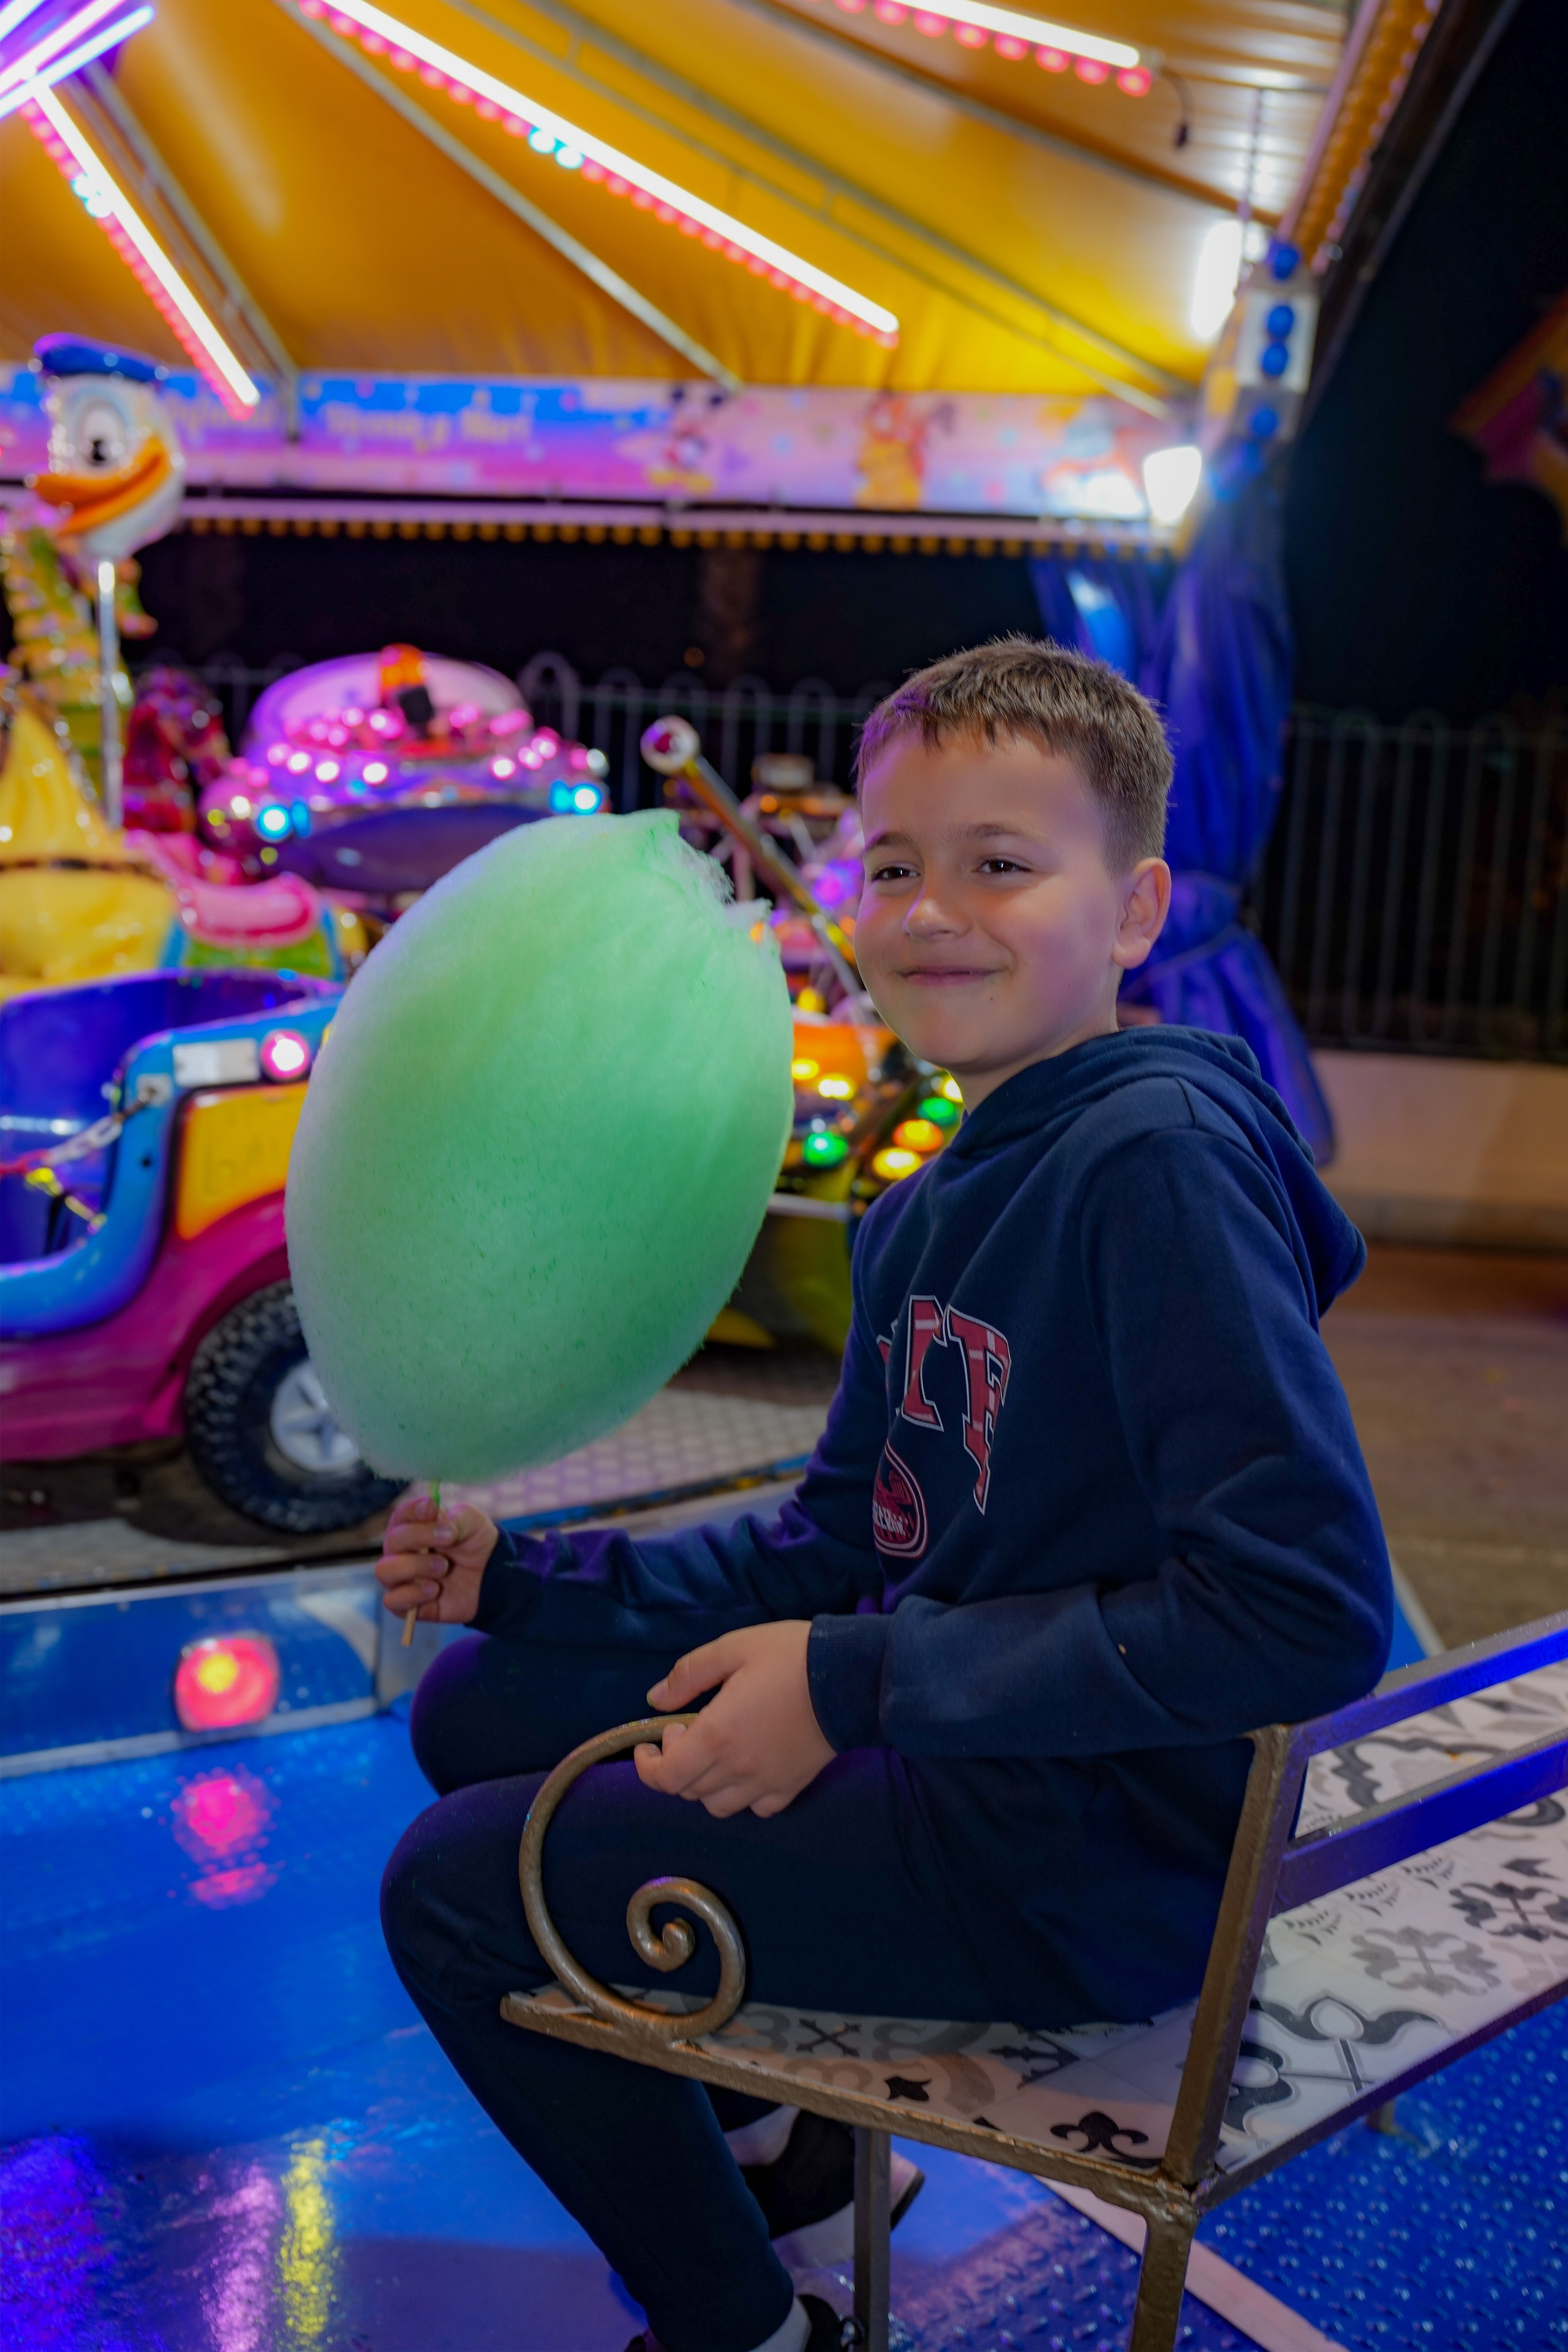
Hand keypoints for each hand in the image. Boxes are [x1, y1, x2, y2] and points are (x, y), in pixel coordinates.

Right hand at [375, 1490, 498, 1626]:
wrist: (490, 1578)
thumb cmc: (474, 1544)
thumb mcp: (473, 1523)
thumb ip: (456, 1518)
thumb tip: (437, 1518)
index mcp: (413, 1527)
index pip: (401, 1515)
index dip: (413, 1511)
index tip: (432, 1508)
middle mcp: (400, 1551)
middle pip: (392, 1541)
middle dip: (420, 1538)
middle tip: (449, 1540)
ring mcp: (401, 1578)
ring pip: (385, 1570)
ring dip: (414, 1567)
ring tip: (443, 1567)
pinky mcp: (406, 1603)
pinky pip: (392, 1601)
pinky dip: (413, 1595)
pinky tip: (434, 1590)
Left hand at [635, 1622, 834, 1818]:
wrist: (851, 1677)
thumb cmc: (789, 1656)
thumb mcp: (732, 1648)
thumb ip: (688, 1675)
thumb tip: (655, 1698)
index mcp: (716, 1736)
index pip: (666, 1777)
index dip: (649, 1766)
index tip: (651, 1742)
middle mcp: (737, 1769)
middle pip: (688, 1791)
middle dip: (676, 1763)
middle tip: (688, 1730)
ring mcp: (766, 1783)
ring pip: (718, 1805)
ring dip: (705, 1783)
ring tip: (715, 1751)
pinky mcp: (792, 1786)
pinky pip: (757, 1808)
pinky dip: (744, 1795)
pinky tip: (748, 1767)